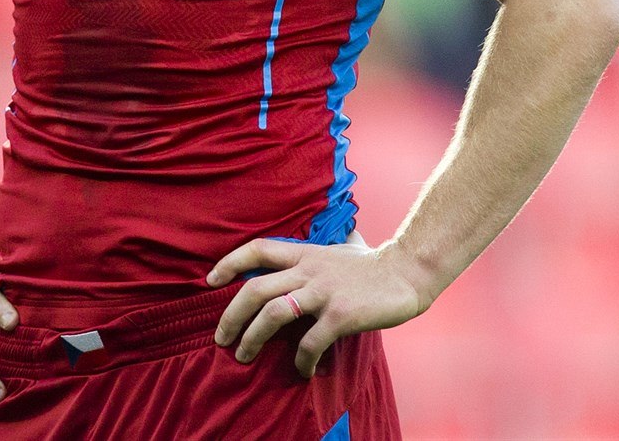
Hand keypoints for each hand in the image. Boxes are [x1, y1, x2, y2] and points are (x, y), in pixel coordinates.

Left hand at [207, 238, 432, 378]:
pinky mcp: (340, 315)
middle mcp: (308, 270)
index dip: (230, 263)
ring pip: (273, 313)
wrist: (408, 272)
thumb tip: (304, 255)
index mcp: (304, 254)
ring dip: (253, 338)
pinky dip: (301, 358)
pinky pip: (310, 341)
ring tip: (243, 355)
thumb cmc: (372, 265)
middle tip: (220, 337)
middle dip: (231, 315)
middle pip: (254, 289)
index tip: (210, 280)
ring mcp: (323, 292)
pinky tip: (303, 370)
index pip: (257, 250)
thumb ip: (315, 254)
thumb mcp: (336, 251)